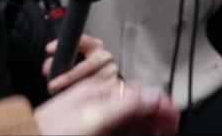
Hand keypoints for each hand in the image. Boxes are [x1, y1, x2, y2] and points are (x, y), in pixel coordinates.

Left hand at [33, 78, 178, 135]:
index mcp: (99, 90)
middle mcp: (97, 99)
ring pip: (128, 115)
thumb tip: (154, 95)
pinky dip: (130, 127)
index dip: (160, 104)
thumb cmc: (49, 132)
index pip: (140, 91)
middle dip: (155, 113)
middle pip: (136, 103)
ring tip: (159, 130)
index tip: (172, 118)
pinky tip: (136, 131)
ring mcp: (91, 114)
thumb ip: (125, 104)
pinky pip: (117, 124)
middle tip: (170, 127)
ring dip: (145, 122)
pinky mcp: (87, 126)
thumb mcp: (91, 117)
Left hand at [43, 34, 117, 94]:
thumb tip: (47, 69)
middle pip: (88, 65)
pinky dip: (86, 98)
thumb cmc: (82, 68)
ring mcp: (112, 71)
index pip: (82, 40)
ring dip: (75, 90)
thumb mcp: (73, 59)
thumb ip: (59, 61)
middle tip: (52, 85)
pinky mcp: (114, 86)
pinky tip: (75, 101)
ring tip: (62, 97)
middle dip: (68, 76)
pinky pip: (99, 93)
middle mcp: (105, 56)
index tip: (48, 49)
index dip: (66, 44)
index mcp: (95, 45)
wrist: (102, 78)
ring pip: (93, 81)